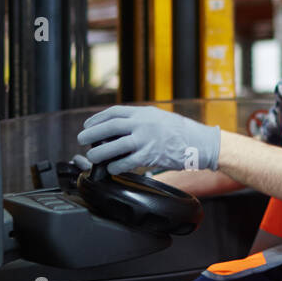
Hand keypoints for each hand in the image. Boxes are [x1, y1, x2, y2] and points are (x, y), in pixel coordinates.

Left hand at [76, 105, 219, 175]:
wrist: (200, 142)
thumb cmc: (181, 131)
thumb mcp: (159, 118)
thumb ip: (140, 120)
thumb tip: (119, 127)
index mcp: (144, 112)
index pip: (114, 112)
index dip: (98, 118)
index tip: (88, 124)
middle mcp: (143, 124)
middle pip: (110, 127)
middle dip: (92, 133)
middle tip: (81, 139)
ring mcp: (146, 140)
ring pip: (115, 145)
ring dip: (100, 152)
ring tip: (92, 156)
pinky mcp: (150, 156)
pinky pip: (126, 162)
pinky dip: (116, 165)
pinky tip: (111, 168)